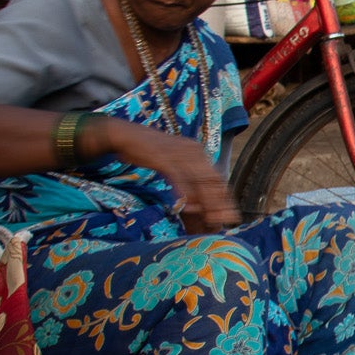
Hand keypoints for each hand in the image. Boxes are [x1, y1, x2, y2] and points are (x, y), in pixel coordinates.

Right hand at [104, 121, 237, 232]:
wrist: (124, 134)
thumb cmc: (148, 150)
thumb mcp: (173, 159)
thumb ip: (186, 173)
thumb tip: (195, 195)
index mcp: (197, 151)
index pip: (217, 177)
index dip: (225, 197)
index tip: (230, 213)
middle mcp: (193, 151)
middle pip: (212, 180)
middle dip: (220, 202)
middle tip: (226, 220)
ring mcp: (180, 154)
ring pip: (199, 181)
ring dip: (207, 201)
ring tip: (212, 219)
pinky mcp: (165, 159)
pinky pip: (179, 179)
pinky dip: (186, 193)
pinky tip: (189, 207)